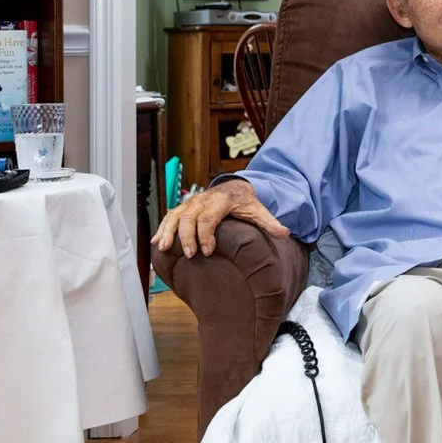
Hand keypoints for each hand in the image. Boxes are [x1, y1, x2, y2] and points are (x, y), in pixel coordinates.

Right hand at [152, 179, 288, 258]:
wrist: (233, 187)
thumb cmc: (244, 202)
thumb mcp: (258, 209)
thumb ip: (269, 222)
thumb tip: (285, 233)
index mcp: (220, 201)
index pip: (209, 217)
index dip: (206, 234)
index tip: (207, 251)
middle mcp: (202, 200)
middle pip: (189, 218)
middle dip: (187, 236)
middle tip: (190, 255)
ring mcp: (190, 204)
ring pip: (175, 216)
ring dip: (169, 232)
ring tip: (163, 248)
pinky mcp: (183, 209)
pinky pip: (169, 217)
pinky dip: (162, 229)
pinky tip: (156, 243)